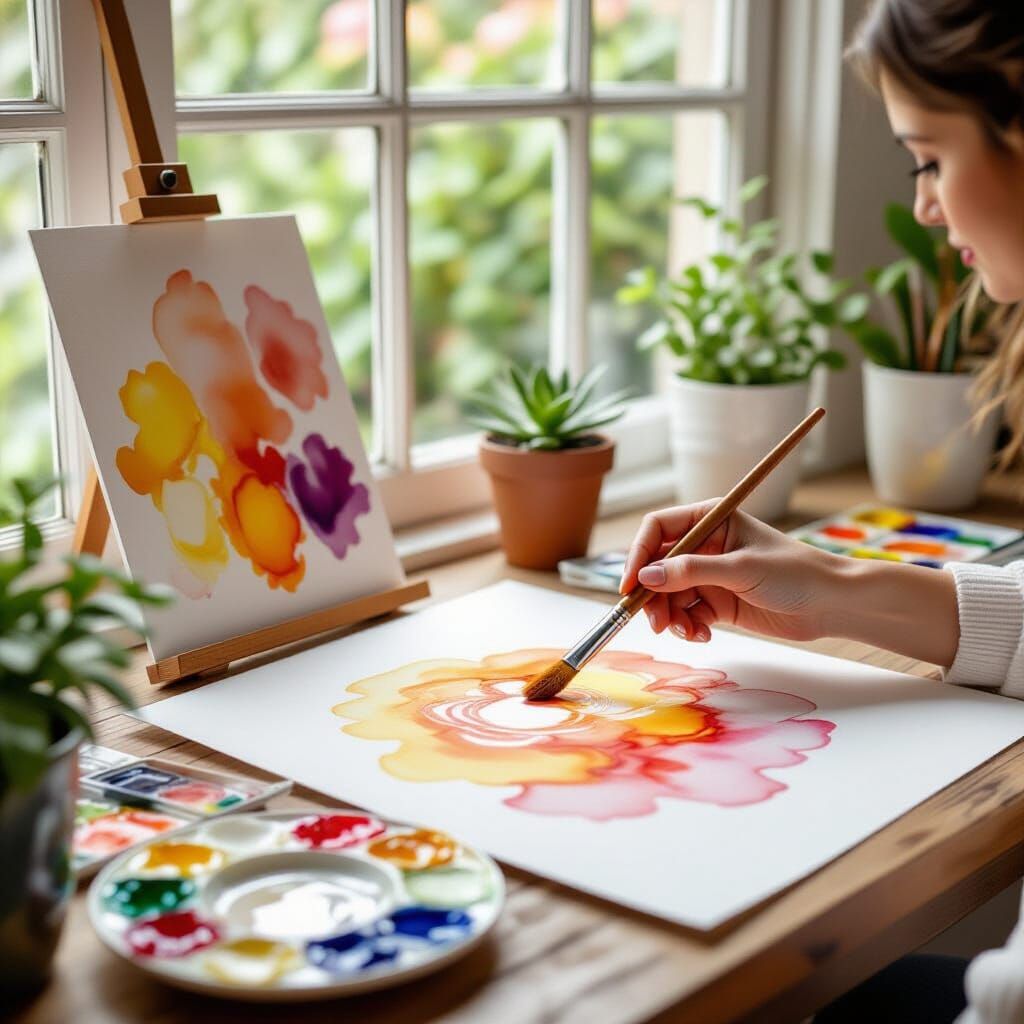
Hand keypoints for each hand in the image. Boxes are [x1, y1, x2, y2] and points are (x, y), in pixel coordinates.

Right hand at [620, 499, 960, 666]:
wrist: (832, 605)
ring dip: (670, 615)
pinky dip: (688, 626)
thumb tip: (645, 577)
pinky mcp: (718, 602)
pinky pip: (687, 613)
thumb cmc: (795, 573)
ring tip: (686, 632)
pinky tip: (703, 635)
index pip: (658, 529)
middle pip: (658, 566)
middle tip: (655, 622)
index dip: (639, 554)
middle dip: (653, 595)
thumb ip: (691, 571)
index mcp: (710, 520)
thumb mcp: (741, 568)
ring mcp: (710, 575)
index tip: (630, 584)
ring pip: (669, 594)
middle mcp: (704, 545)